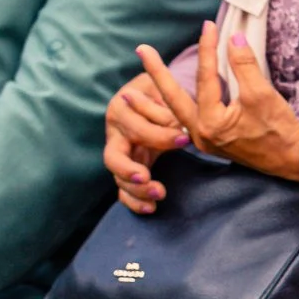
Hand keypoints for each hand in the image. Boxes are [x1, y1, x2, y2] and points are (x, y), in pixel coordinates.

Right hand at [102, 71, 187, 213]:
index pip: (138, 128)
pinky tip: (151, 208)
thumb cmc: (162, 90)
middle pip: (113, 158)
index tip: (185, 140)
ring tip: (159, 193)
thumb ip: (168, 108)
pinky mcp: (126, 169)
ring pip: (118, 178)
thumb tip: (176, 128)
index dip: (161, 136)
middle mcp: (115, 134)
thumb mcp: (165, 90)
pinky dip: (134, 201)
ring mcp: (119, 153)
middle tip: (146, 178)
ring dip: (136, 190)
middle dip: (128, 170)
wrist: (157, 96)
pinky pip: (123, 190)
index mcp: (121, 110)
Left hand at [136, 21, 298, 180]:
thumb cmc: (280, 130)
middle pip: (173, 98)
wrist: (293, 160)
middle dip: (156, 73)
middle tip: (141, 49)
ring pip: (177, 110)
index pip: (206, 78)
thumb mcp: (263, 94)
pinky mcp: (213, 142)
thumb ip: (244, 65)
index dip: (208, 49)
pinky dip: (178, 105)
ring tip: (138, 82)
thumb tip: (233, 38)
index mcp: (212, 123)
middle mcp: (201, 134)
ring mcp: (205, 141)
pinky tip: (171, 97)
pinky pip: (189, 119)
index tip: (208, 26)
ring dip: (158, 94)